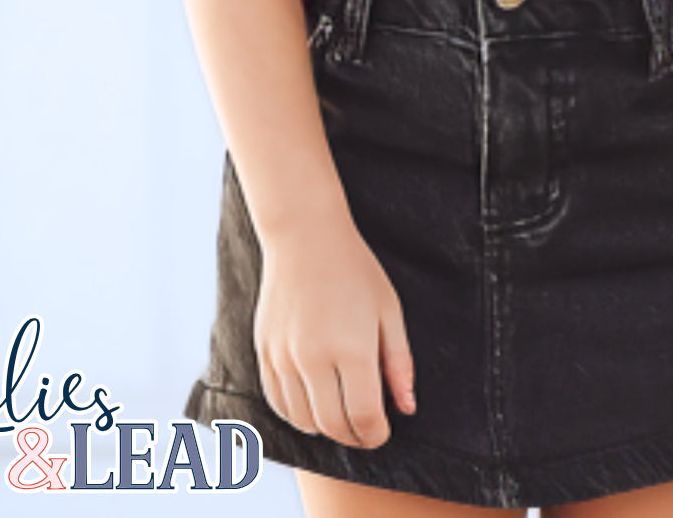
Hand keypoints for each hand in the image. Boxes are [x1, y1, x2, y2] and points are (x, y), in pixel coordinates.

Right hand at [254, 212, 416, 447]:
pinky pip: (278, 402)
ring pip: (303, 420)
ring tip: (342, 416)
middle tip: (366, 430)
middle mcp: (314, 357)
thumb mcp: (389, 310)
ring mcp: (284, 356)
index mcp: (352, 348)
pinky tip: (313, 405)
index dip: (376, 434)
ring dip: (325, 429)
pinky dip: (296, 415)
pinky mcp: (265, 351)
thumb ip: (399, 363)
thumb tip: (407, 408)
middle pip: (332, 425)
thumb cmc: (355, 270)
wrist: (305, 236)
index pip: (364, 416)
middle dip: (353, 437)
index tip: (384, 432)